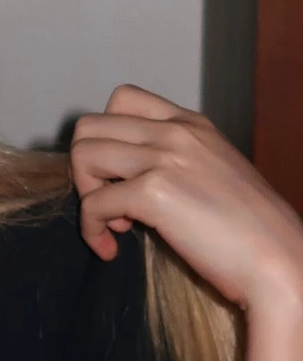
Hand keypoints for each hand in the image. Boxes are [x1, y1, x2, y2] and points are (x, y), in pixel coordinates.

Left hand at [70, 85, 302, 315]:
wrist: (277, 261)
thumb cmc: (248, 231)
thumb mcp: (212, 175)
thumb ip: (175, 163)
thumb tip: (128, 179)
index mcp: (191, 124)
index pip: (121, 100)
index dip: (106, 139)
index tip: (120, 175)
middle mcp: (177, 132)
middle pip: (90, 126)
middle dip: (86, 169)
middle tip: (109, 202)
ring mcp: (165, 158)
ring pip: (82, 155)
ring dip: (86, 195)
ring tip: (117, 223)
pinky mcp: (155, 192)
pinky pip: (92, 203)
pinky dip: (91, 231)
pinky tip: (111, 248)